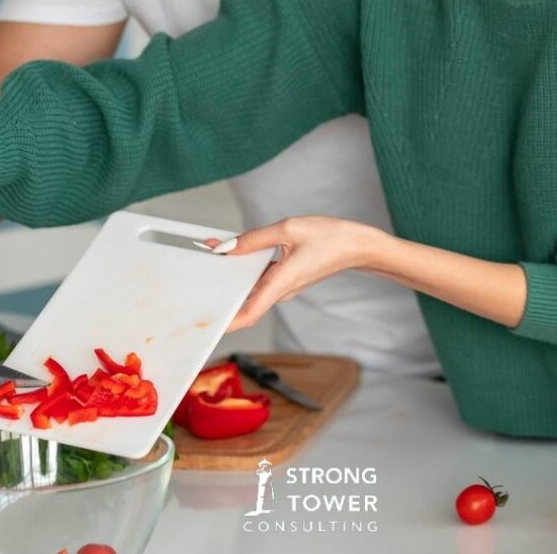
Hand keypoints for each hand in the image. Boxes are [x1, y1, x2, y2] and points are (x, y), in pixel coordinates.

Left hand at [205, 216, 380, 332]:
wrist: (357, 245)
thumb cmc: (329, 237)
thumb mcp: (288, 229)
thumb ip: (255, 239)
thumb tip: (226, 248)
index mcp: (281, 283)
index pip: (249, 314)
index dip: (227, 323)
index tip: (208, 327)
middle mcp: (282, 290)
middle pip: (246, 300)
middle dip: (222, 292)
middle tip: (198, 277)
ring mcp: (285, 287)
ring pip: (253, 286)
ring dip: (233, 276)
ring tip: (214, 254)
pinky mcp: (288, 279)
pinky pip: (263, 277)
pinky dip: (248, 268)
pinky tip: (238, 251)